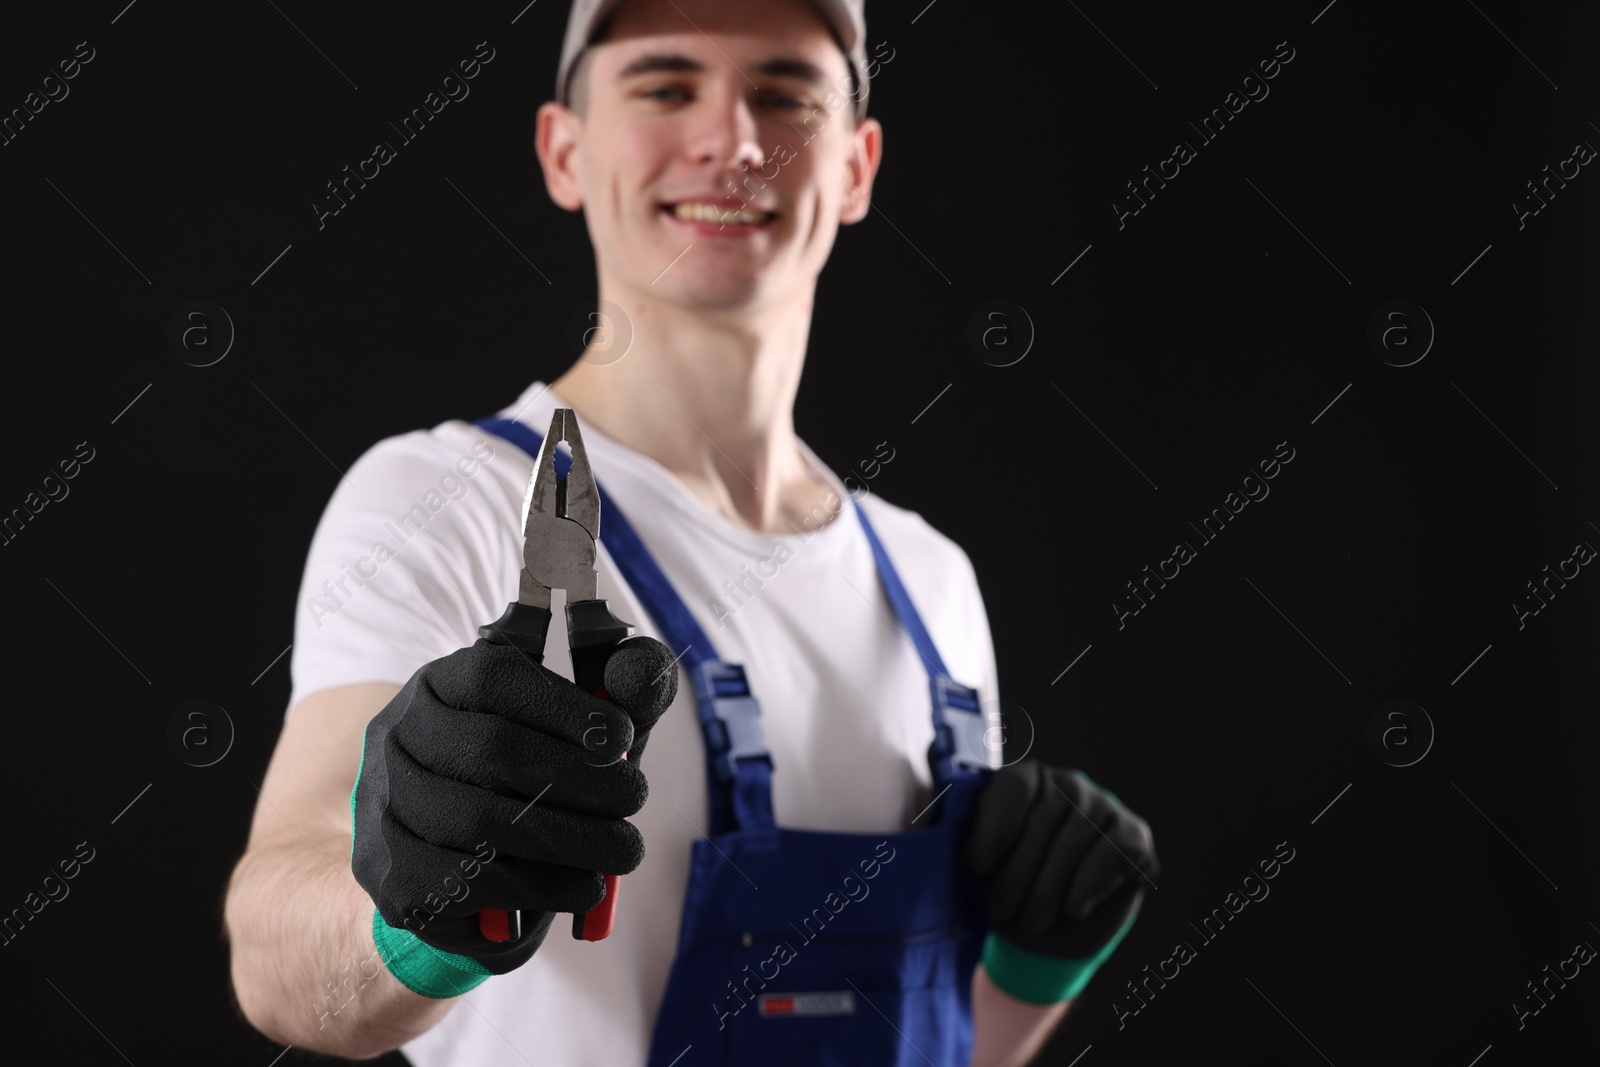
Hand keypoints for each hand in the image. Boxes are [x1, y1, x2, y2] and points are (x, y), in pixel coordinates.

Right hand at [350, 635, 677, 983]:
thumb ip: (618, 691)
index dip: (564, 706)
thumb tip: (641, 673)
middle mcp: (399, 736)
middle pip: (490, 750)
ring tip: (625, 850)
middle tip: (637, 798)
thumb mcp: (577, 726)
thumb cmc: (530, 779)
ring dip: (570, 839)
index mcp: (443, 683)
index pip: (493, 677)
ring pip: (480, 823)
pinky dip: (539, 888)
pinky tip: (583, 886)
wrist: (455, 864)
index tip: (623, 735)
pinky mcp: (392, 878)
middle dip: (580, 778)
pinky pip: (467, 884)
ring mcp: (385, 808)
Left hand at [963, 761, 1157, 1000]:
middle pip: (1042, 821)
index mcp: (1026, 779)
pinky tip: (1073, 908)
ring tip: (1028, 922)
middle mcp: (1068, 783)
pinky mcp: (1134, 836)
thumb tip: (934, 803)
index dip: (993, 828)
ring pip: (1075, 843)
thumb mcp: (975, 859)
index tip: (976, 867)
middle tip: (999, 912)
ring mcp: (1105, 807)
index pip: (1012, 789)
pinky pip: (1112, 855)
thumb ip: (956, 829)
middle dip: (1016, 875)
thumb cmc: (1007, 886)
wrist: (1050, 930)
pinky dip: (1088, 886)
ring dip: (1048, 891)